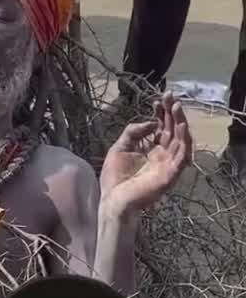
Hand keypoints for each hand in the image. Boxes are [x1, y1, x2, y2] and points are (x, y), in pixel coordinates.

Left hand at [99, 93, 192, 216]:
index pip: (162, 128)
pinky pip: (182, 157)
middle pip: (172, 131)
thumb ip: (133, 132)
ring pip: (180, 141)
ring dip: (180, 123)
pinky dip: (184, 142)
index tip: (159, 100)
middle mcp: (163, 156)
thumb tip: (151, 122)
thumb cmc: (115, 177)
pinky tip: (181, 127)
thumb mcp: (120, 147)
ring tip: (176, 107)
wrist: (113, 200)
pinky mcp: (170, 175)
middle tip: (170, 97)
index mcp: (152, 150)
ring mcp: (168, 165)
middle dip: (172, 113)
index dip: (162, 113)